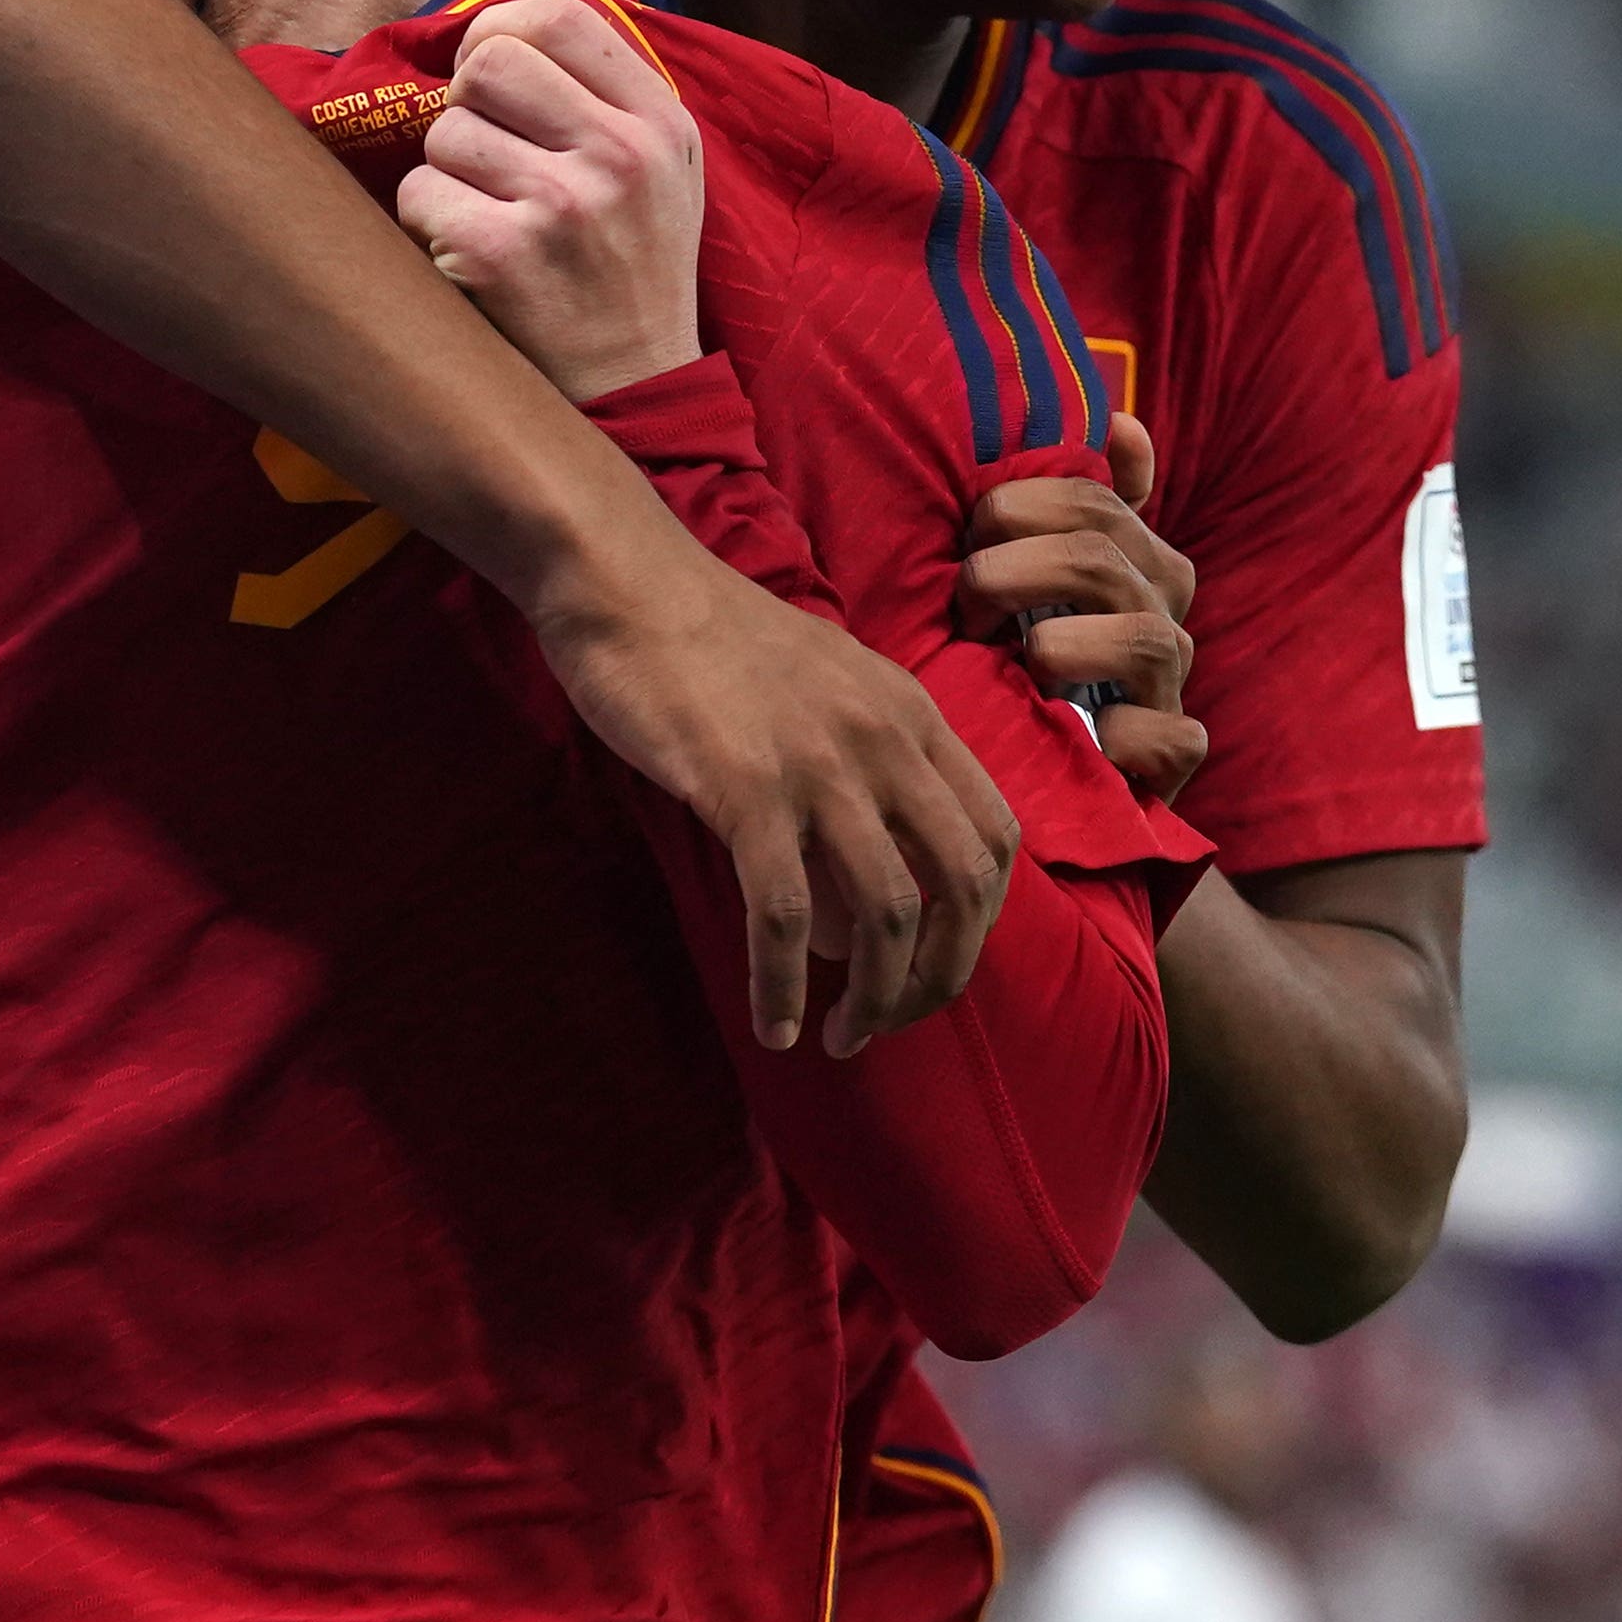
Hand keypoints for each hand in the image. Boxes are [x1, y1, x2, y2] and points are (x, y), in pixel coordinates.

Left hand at [395, 0, 703, 404]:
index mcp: (658, 123)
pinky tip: (468, 253)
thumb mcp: (653, 164)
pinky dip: (427, 223)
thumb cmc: (634, 267)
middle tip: (485, 146)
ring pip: (445, 129)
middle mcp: (618, 156)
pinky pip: (418, 192)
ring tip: (488, 211)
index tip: (493, 66)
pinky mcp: (499, 256)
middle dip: (469, 98)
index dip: (503, 26)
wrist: (636, 392)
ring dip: (448, 170)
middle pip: (490, 60)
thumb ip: (599, 66)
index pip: (560, 15)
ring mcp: (559, 206)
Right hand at [536, 542, 1023, 1058]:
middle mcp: (884, 742)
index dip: (980, 919)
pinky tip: (771, 1024)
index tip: (934, 962)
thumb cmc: (711, 638)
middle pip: (960, 887)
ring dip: (874, 996)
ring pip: (886, 913)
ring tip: (842, 1039)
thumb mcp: (823, 687)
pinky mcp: (746, 791)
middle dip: (939, 974)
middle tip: (893, 1019)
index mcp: (911, 713)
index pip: (994, 836)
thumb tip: (855, 904)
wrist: (626, 582)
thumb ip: (860, 773)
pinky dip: (783, 985)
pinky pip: (783, 915)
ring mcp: (819, 767)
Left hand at [964, 472, 1204, 797]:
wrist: (1049, 762)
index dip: (1019, 505)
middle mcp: (1164, 604)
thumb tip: (1120, 421)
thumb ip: (1062, 491)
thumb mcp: (1029, 564)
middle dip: (1009, 571)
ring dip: (1055, 646)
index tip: (974, 529)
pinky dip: (1126, 736)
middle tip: (965, 600)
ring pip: (1140, 636)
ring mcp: (1173, 678)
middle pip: (1097, 554)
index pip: (1094, 495)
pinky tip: (1087, 734)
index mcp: (1136, 550)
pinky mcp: (1176, 753)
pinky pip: (1173, 736)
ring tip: (1013, 660)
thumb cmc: (1024, 645)